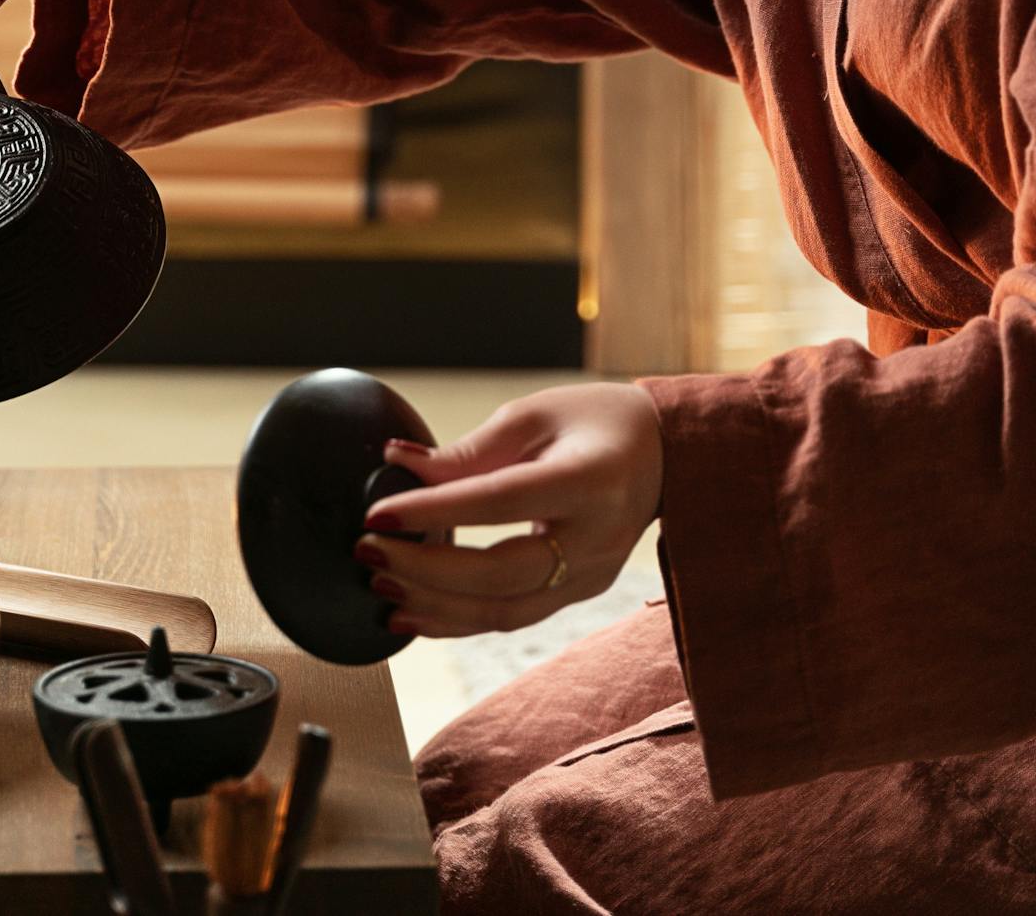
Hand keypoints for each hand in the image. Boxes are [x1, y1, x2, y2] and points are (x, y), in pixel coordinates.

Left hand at [354, 383, 663, 637]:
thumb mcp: (535, 415)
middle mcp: (596, 536)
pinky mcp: (581, 593)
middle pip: (501, 573)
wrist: (667, 456)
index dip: (435, 511)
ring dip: (434, 605)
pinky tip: (412, 613)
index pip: (501, 502)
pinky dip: (457, 621)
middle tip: (368, 551)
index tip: (377, 513)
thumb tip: (399, 463)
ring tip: (380, 585)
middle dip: (425, 570)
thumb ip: (470, 450)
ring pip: (504, 610)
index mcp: (590, 479)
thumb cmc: (597, 422)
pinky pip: (513, 617)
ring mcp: (592, 574)